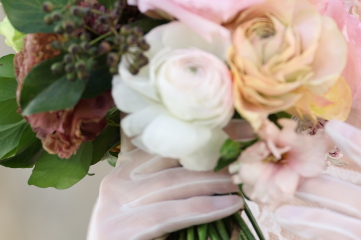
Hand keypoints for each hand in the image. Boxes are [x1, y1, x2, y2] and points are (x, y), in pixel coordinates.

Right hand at [87, 134, 242, 239]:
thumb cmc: (144, 238)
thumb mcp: (157, 208)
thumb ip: (177, 186)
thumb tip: (223, 166)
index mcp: (123, 174)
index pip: (166, 145)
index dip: (203, 137)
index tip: (237, 130)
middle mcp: (116, 185)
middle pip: (172, 161)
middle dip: (213, 155)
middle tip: (246, 153)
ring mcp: (115, 208)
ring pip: (175, 184)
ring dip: (215, 181)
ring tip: (242, 182)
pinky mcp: (123, 230)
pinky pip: (173, 213)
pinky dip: (206, 207)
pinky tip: (231, 206)